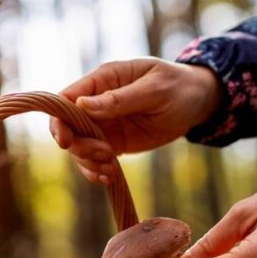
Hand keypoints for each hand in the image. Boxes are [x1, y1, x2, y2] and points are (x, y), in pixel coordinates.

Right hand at [49, 58, 221, 184]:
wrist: (197, 103)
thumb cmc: (178, 87)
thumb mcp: (154, 89)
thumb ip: (119, 98)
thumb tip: (82, 105)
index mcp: (103, 80)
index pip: (66, 98)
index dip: (59, 120)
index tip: (66, 142)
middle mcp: (96, 103)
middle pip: (67, 127)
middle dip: (78, 146)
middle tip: (104, 155)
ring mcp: (103, 124)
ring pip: (78, 147)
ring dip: (88, 162)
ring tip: (111, 169)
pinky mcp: (112, 142)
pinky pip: (93, 159)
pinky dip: (96, 171)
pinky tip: (110, 177)